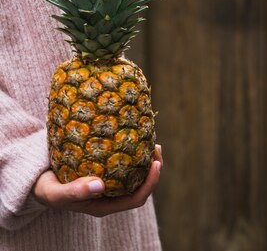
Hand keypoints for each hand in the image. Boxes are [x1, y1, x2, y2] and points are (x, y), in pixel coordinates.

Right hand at [33, 144, 162, 216]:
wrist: (36, 180)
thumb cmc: (46, 188)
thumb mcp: (55, 193)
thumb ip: (75, 191)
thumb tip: (99, 185)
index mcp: (104, 205)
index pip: (136, 199)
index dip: (150, 183)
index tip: (156, 164)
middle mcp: (110, 196)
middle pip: (141, 185)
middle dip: (153, 167)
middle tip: (155, 147)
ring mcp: (110, 184)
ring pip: (136, 173)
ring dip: (146, 159)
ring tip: (150, 140)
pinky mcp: (105, 171)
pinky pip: (125, 163)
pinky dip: (132, 152)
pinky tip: (133, 137)